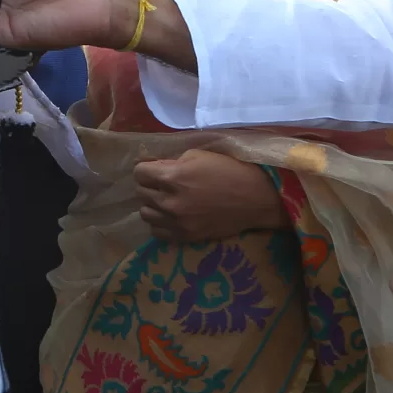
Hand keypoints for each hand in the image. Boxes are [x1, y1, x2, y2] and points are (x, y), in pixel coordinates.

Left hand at [137, 149, 285, 243]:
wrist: (254, 198)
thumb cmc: (228, 170)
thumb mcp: (198, 155)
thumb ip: (171, 163)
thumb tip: (155, 169)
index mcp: (172, 177)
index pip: (139, 173)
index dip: (146, 169)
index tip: (154, 169)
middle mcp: (169, 201)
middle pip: (141, 193)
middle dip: (150, 185)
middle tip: (163, 184)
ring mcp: (176, 222)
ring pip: (145, 214)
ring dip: (153, 205)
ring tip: (166, 200)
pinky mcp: (185, 236)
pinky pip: (156, 232)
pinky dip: (160, 223)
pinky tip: (171, 216)